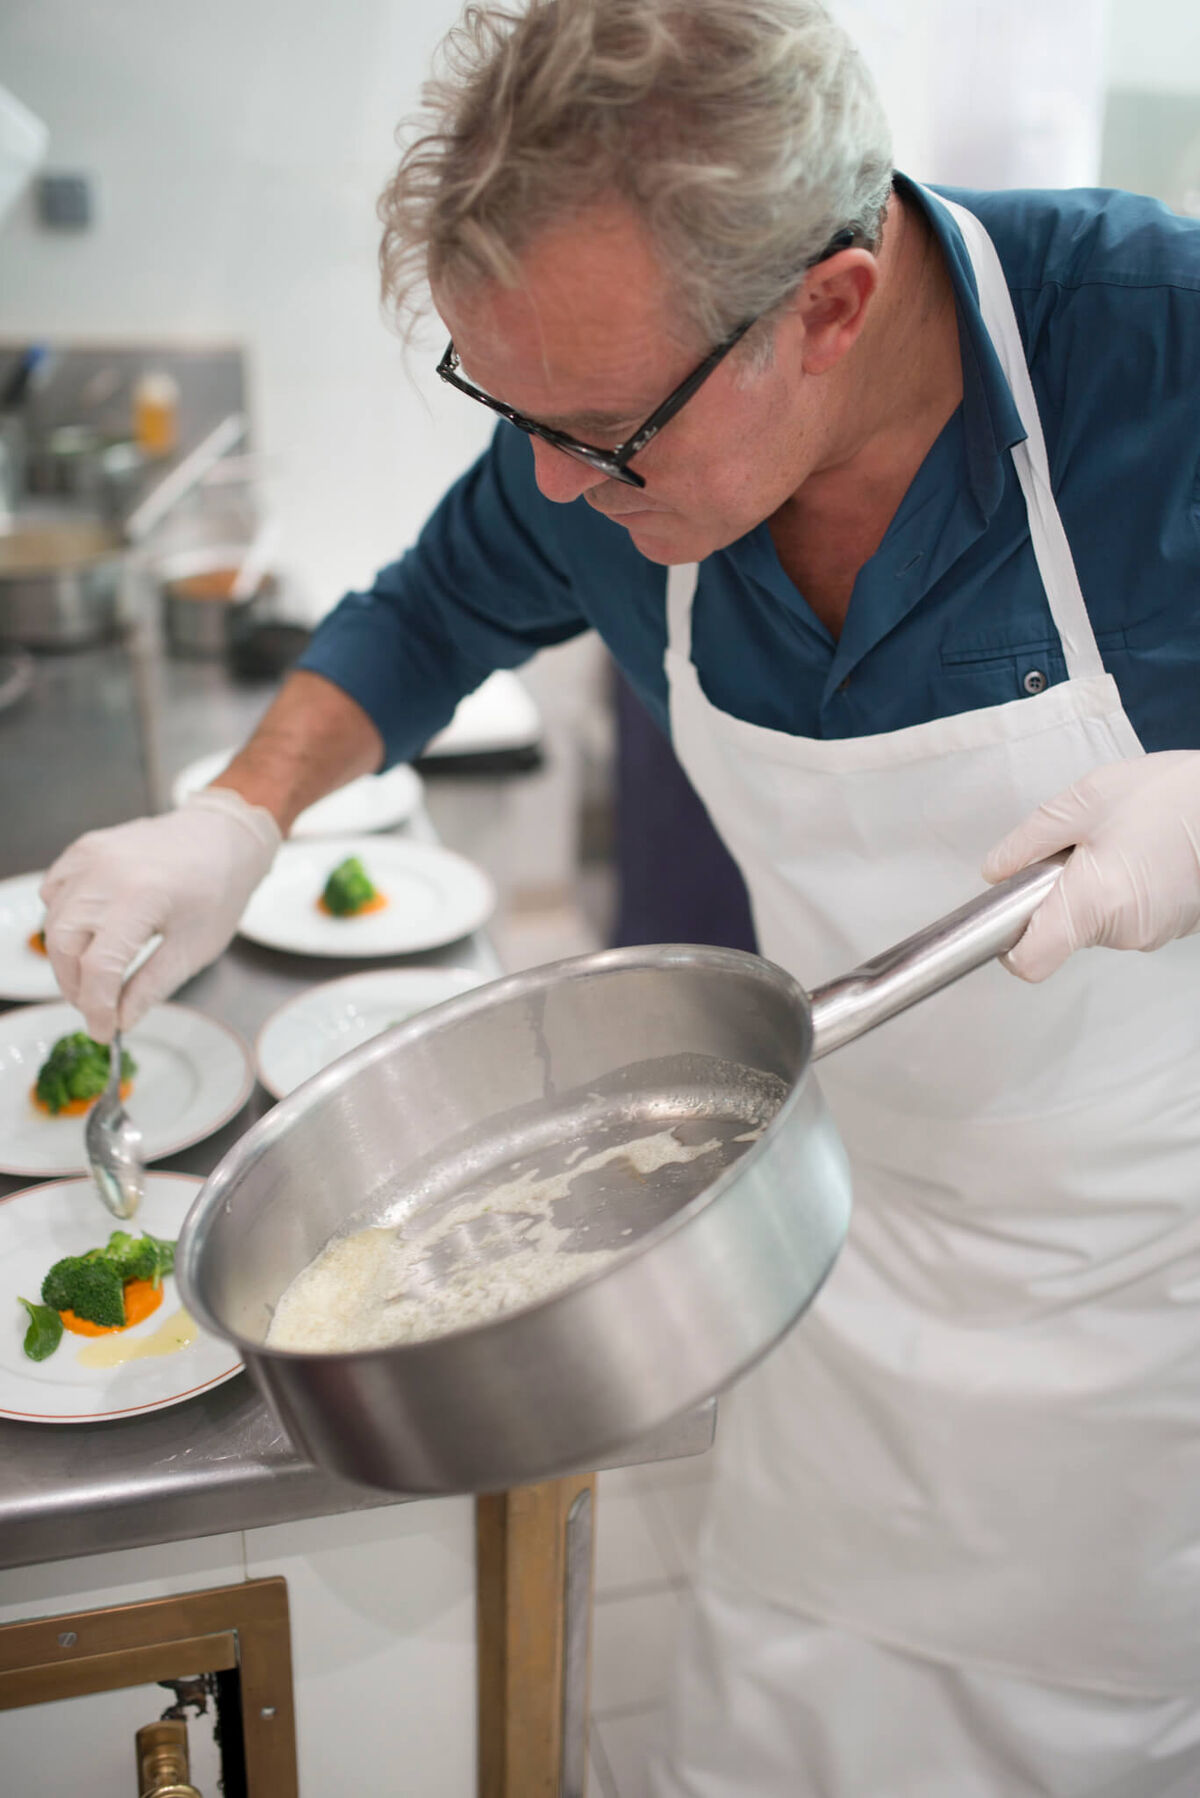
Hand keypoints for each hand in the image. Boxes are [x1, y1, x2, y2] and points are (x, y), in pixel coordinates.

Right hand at [40, 788, 281, 1039]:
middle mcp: (106, 873)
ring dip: (65, 959)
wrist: (223, 837)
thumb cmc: (218, 889)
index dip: (97, 1008)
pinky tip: (87, 936)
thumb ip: (151, 987)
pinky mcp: (84, 849)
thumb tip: (120, 1020)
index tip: (105, 1032)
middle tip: (98, 1008)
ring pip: (53, 922)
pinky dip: (61, 921)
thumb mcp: (193, 949)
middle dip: (75, 987)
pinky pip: (54, 893)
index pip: (99, 968)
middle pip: (64, 946)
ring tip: (94, 979)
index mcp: (141, 898)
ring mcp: (90, 857)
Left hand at [981, 751, 1199, 981]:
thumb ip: (1029, 842)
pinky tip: (1144, 853)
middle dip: (1058, 895)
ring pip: (1096, 922)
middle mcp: (1123, 932)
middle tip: (1080, 848)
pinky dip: (1124, 890)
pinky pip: (1129, 915)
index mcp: (1092, 904)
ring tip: (1121, 843)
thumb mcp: (1085, 802)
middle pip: (1063, 934)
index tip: (1011, 909)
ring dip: (1094, 889)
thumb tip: (996, 871)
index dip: (1010, 943)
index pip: (1029, 963)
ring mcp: (1153, 934)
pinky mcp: (1174, 926)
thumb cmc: (1173, 797)